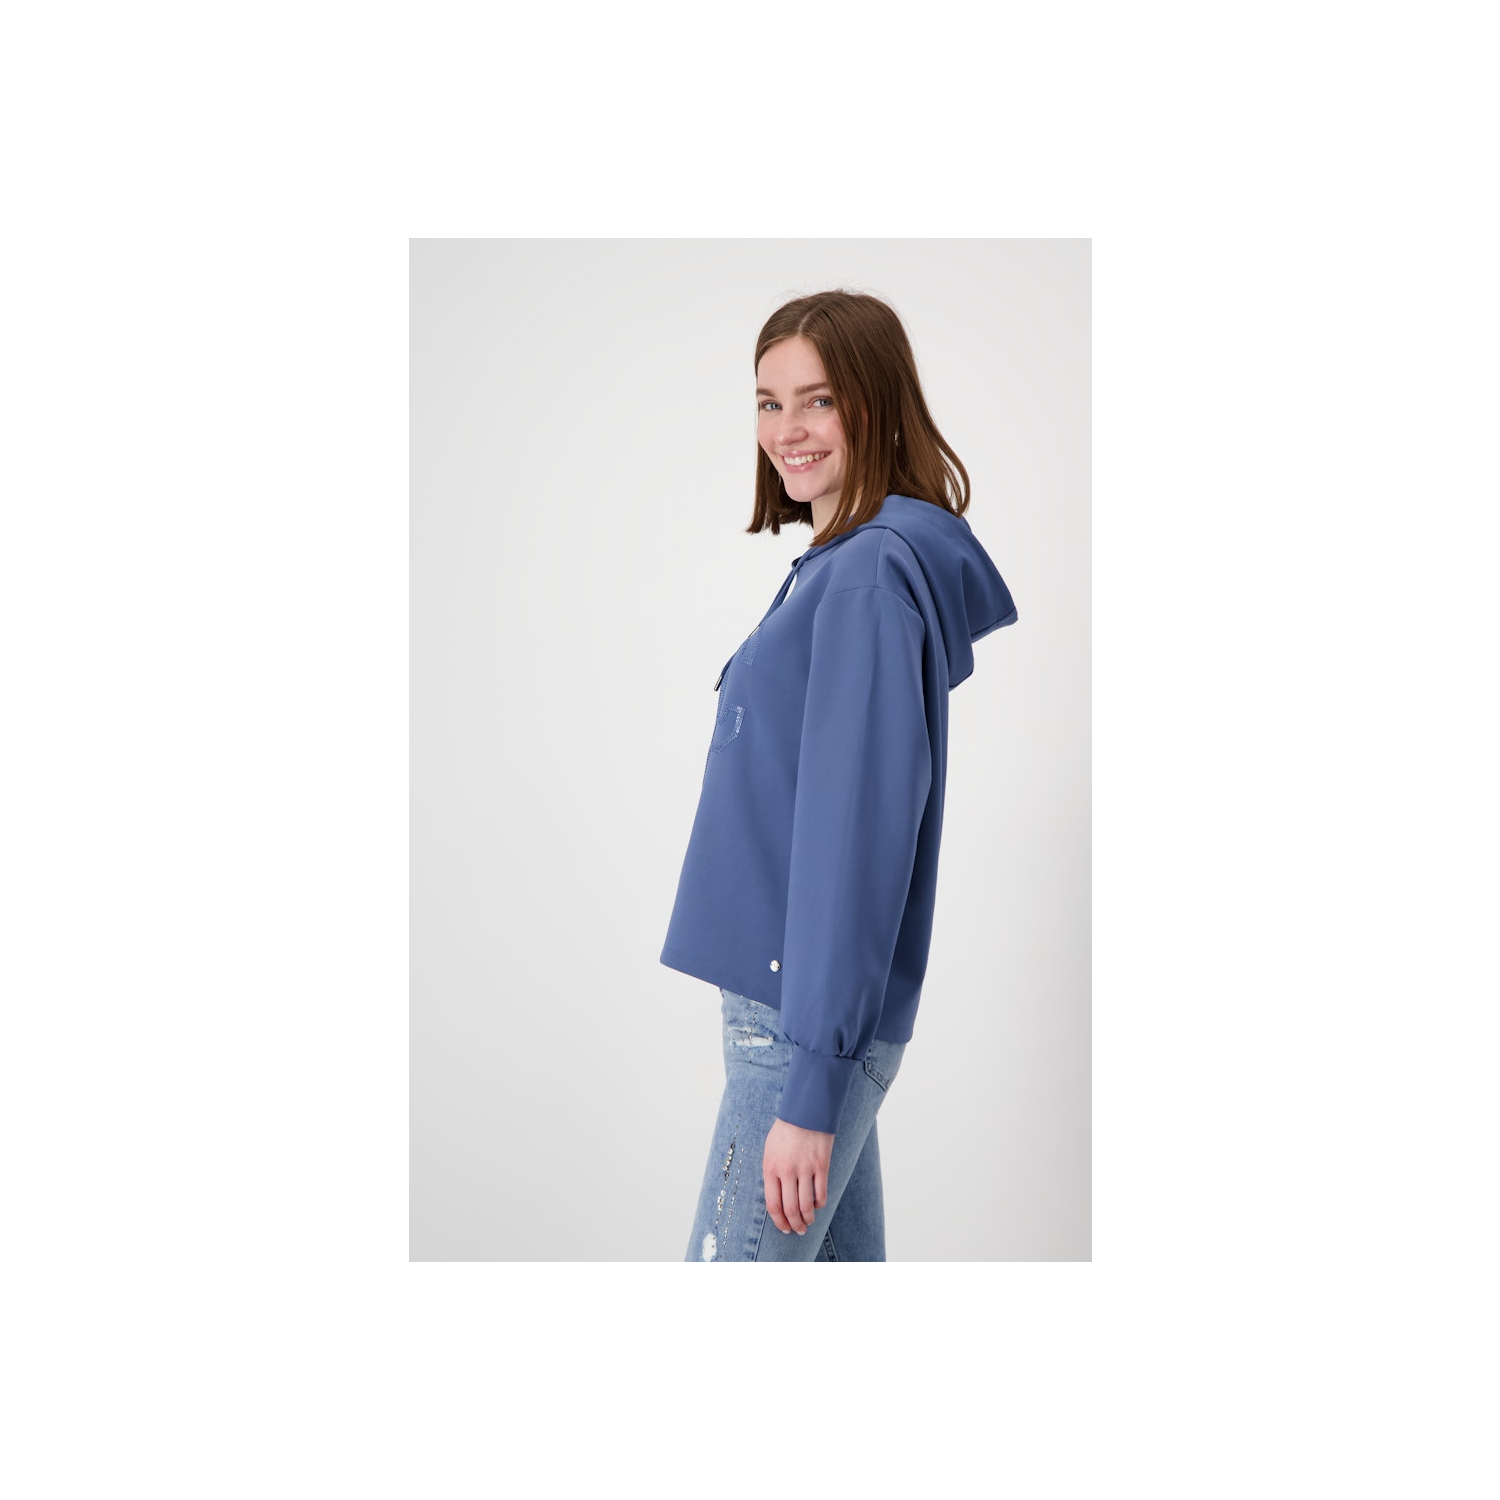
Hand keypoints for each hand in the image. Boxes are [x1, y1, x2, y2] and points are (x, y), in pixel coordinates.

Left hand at [763, 1118, 833, 1235]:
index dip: (778, 1222)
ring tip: (808, 1222)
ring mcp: (805, 1169)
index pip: (773, 1205)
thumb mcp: (770, 1150)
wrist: (805, 1110)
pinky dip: (819, 1204)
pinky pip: (821, 1193)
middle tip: (798, 1230)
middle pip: (790, 1209)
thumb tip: (776, 1198)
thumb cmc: (785, 1130)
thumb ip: (772, 1174)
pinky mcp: (821, 1165)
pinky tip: (817, 1205)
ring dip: (808, 1219)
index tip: (784, 1228)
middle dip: (794, 1225)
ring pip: (806, 1205)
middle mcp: (787, 1171)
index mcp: (770, 1168)